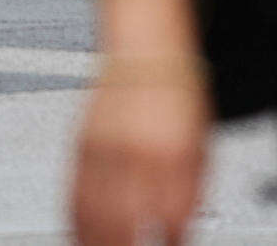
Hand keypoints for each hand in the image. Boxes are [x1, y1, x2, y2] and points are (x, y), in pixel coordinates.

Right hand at [70, 65, 209, 245]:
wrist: (146, 50)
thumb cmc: (179, 100)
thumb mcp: (200, 146)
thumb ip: (191, 193)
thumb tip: (178, 235)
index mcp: (177, 153)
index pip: (172, 216)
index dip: (170, 242)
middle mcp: (139, 150)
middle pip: (129, 220)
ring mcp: (107, 146)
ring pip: (97, 211)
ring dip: (100, 242)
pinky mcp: (84, 143)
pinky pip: (76, 192)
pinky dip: (78, 221)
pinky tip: (84, 236)